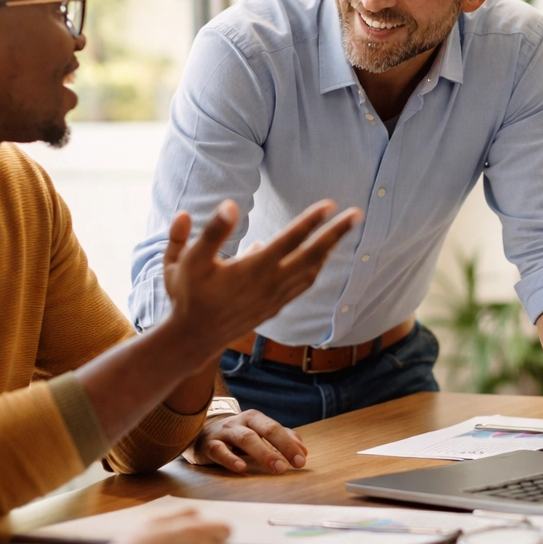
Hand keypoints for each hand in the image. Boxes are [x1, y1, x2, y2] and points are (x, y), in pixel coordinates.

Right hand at [160, 200, 361, 361]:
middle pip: (312, 255)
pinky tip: (320, 257)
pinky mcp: (274, 307)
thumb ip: (210, 232)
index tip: (330, 204)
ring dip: (329, 250)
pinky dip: (316, 269)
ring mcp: (275, 298)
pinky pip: (303, 285)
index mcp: (251, 270)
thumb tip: (229, 204)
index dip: (310, 221)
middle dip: (335, 234)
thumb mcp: (186, 261)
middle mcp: (269, 285)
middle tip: (356, 214)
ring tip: (341, 230)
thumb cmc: (186, 295)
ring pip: (311, 271)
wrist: (193, 339)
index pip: (289, 240)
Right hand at [183, 410, 307, 473]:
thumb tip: (302, 449)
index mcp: (254, 419)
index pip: (276, 429)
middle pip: (263, 431)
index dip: (290, 444)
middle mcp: (240, 422)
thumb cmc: (235, 435)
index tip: (302, 460)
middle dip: (281, 446)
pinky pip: (220, 451)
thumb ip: (280, 439)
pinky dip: (231, 459)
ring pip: (245, 439)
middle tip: (294, 464)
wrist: (198, 431)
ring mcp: (224, 433)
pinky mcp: (208, 445)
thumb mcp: (257, 433)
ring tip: (277, 467)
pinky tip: (241, 468)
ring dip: (263, 453)